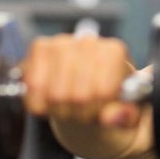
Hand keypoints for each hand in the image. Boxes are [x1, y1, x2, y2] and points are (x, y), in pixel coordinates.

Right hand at [23, 34, 140, 127]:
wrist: (88, 90)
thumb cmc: (110, 100)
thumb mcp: (127, 112)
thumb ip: (126, 116)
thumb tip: (114, 117)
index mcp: (115, 53)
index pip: (103, 91)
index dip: (100, 109)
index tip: (103, 108)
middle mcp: (89, 41)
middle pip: (78, 96)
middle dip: (81, 112)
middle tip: (86, 110)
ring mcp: (61, 42)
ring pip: (54, 95)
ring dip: (61, 110)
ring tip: (72, 105)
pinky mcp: (39, 48)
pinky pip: (33, 88)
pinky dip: (40, 104)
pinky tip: (52, 100)